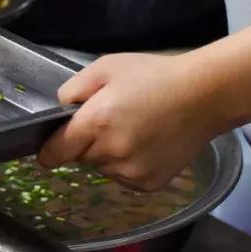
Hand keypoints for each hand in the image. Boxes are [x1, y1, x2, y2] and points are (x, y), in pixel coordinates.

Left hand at [37, 53, 222, 191]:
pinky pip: (124, 177)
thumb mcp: (104, 68)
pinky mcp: (150, 183)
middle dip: (86, 141)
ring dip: (107, 154)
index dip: (48, 151)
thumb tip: (61, 111)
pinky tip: (145, 144)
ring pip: (102, 168)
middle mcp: (112, 153)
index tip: (45, 152)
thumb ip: (73, 90)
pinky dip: (127, 165)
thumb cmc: (153, 76)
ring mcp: (133, 171)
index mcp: (96, 124)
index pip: (56, 151)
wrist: (205, 95)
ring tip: (132, 129)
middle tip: (110, 119)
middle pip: (81, 156)